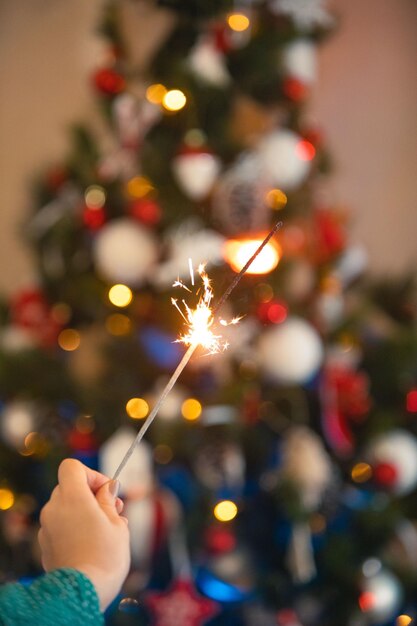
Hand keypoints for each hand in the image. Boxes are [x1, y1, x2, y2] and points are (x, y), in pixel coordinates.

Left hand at [38, 458, 129, 610]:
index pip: (72, 467)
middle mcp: (54, 508)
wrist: (83, 593)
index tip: (106, 490)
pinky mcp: (45, 545)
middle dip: (91, 494)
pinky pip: (60, 526)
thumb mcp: (116, 523)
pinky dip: (74, 528)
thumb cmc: (105, 556)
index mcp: (72, 497)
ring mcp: (47, 527)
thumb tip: (108, 487)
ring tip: (106, 530)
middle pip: (69, 487)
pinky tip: (91, 544)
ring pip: (66, 508)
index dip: (91, 473)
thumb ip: (109, 500)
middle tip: (114, 510)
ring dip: (84, 512)